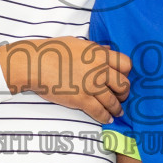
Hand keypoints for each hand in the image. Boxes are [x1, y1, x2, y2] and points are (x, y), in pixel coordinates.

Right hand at [0, 37, 130, 122]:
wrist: (35, 64)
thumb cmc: (52, 50)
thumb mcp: (77, 43)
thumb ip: (95, 48)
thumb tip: (108, 49)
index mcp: (99, 54)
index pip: (126, 64)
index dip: (126, 73)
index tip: (122, 78)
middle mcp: (100, 70)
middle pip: (124, 85)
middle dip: (124, 93)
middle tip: (121, 97)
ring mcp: (92, 86)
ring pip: (113, 101)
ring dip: (117, 108)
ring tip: (118, 112)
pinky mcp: (82, 100)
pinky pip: (100, 112)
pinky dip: (105, 117)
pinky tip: (108, 119)